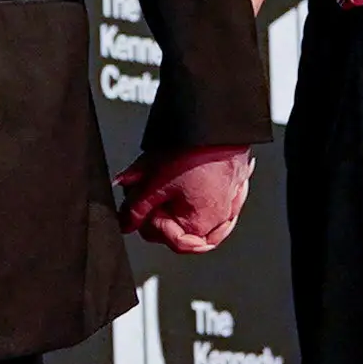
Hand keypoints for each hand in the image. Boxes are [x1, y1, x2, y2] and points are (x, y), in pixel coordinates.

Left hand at [116, 145, 251, 253]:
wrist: (219, 122)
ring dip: (178, 207)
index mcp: (202, 224)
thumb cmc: (197, 150)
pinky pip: (214, 199)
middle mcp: (220, 218)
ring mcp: (230, 201)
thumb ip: (136, 206)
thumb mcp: (155, 181)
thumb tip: (127, 222)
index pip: (171, 241)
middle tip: (147, 191)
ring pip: (198, 216)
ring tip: (162, 185)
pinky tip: (186, 183)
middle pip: (184, 230)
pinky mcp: (235, 183)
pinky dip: (198, 196)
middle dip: (161, 214)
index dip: (153, 226)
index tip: (144, 208)